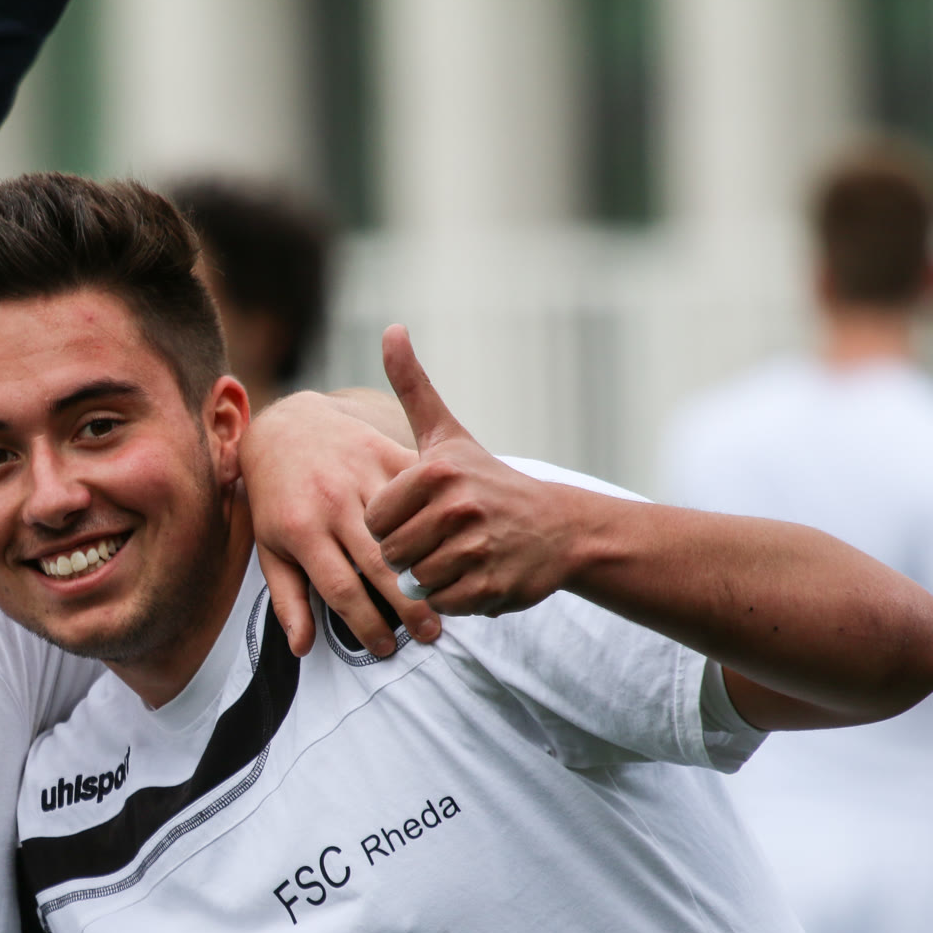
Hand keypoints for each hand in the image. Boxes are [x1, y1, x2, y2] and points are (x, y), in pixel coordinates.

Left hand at [241, 388, 442, 656]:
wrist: (287, 427)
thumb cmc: (278, 500)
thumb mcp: (270, 548)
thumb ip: (287, 600)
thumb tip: (301, 649)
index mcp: (303, 530)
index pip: (340, 589)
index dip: (364, 624)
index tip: (385, 647)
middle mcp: (335, 502)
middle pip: (380, 565)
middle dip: (407, 605)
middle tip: (429, 634)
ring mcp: (364, 475)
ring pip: (406, 530)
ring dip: (429, 566)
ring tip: (444, 599)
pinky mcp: (387, 452)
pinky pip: (421, 493)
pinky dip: (440, 519)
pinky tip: (455, 549)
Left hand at [364, 326, 587, 615]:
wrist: (559, 527)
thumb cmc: (489, 480)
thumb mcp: (447, 434)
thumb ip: (412, 387)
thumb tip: (391, 328)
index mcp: (436, 471)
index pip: (373, 519)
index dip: (391, 524)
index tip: (419, 514)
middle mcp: (457, 507)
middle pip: (390, 554)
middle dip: (409, 553)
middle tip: (440, 539)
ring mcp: (477, 548)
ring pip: (415, 582)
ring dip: (432, 577)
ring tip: (458, 555)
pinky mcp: (491, 585)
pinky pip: (443, 604)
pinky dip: (454, 598)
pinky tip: (475, 574)